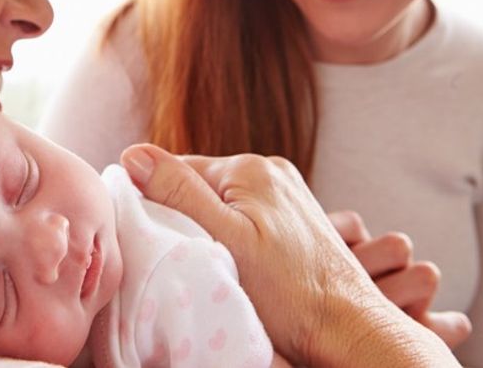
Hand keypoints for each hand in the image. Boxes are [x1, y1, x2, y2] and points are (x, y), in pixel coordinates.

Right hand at [120, 144, 460, 366]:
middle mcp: (271, 170)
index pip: (177, 170)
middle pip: (201, 186)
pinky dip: (236, 238)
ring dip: (211, 231)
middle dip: (187, 218)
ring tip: (220, 266)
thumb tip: (134, 153)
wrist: (348, 327)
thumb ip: (179, 192)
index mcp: (249, 166)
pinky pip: (248, 218)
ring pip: (224, 204)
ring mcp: (288, 194)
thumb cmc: (287, 293)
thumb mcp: (223, 240)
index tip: (160, 239)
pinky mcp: (297, 219)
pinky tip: (244, 267)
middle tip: (191, 257)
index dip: (159, 204)